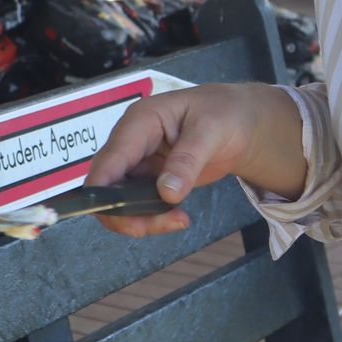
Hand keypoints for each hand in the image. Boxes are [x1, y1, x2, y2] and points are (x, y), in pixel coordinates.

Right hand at [85, 85, 276, 237]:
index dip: (102, 189)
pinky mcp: (149, 176)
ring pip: (120, 197)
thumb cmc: (225, 113)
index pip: (109, 158)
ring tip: (178, 221)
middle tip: (151, 228)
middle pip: (107, 183)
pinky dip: (152, 216)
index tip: (117, 217)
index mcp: (140, 121)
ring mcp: (139, 160)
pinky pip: (138, 202)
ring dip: (141, 217)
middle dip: (123, 211)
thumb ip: (187, 160)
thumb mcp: (211, 130)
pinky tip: (178, 217)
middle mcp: (132, 141)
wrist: (240, 121)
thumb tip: (167, 193)